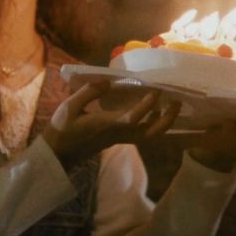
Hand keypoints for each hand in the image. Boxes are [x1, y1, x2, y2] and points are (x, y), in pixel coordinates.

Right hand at [42, 81, 180, 168]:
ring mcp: (120, 138)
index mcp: (105, 126)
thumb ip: (88, 92)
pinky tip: (156, 108)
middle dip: (166, 120)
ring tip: (172, 103)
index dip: (145, 107)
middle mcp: (118, 134)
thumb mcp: (69, 107)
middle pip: (149, 134)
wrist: (58, 154)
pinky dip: (153, 121)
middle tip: (177, 102)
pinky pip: (142, 133)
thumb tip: (107, 81)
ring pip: (149, 135)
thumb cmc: (61, 130)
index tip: (155, 92)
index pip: (131, 119)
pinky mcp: (120, 139)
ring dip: (163, 121)